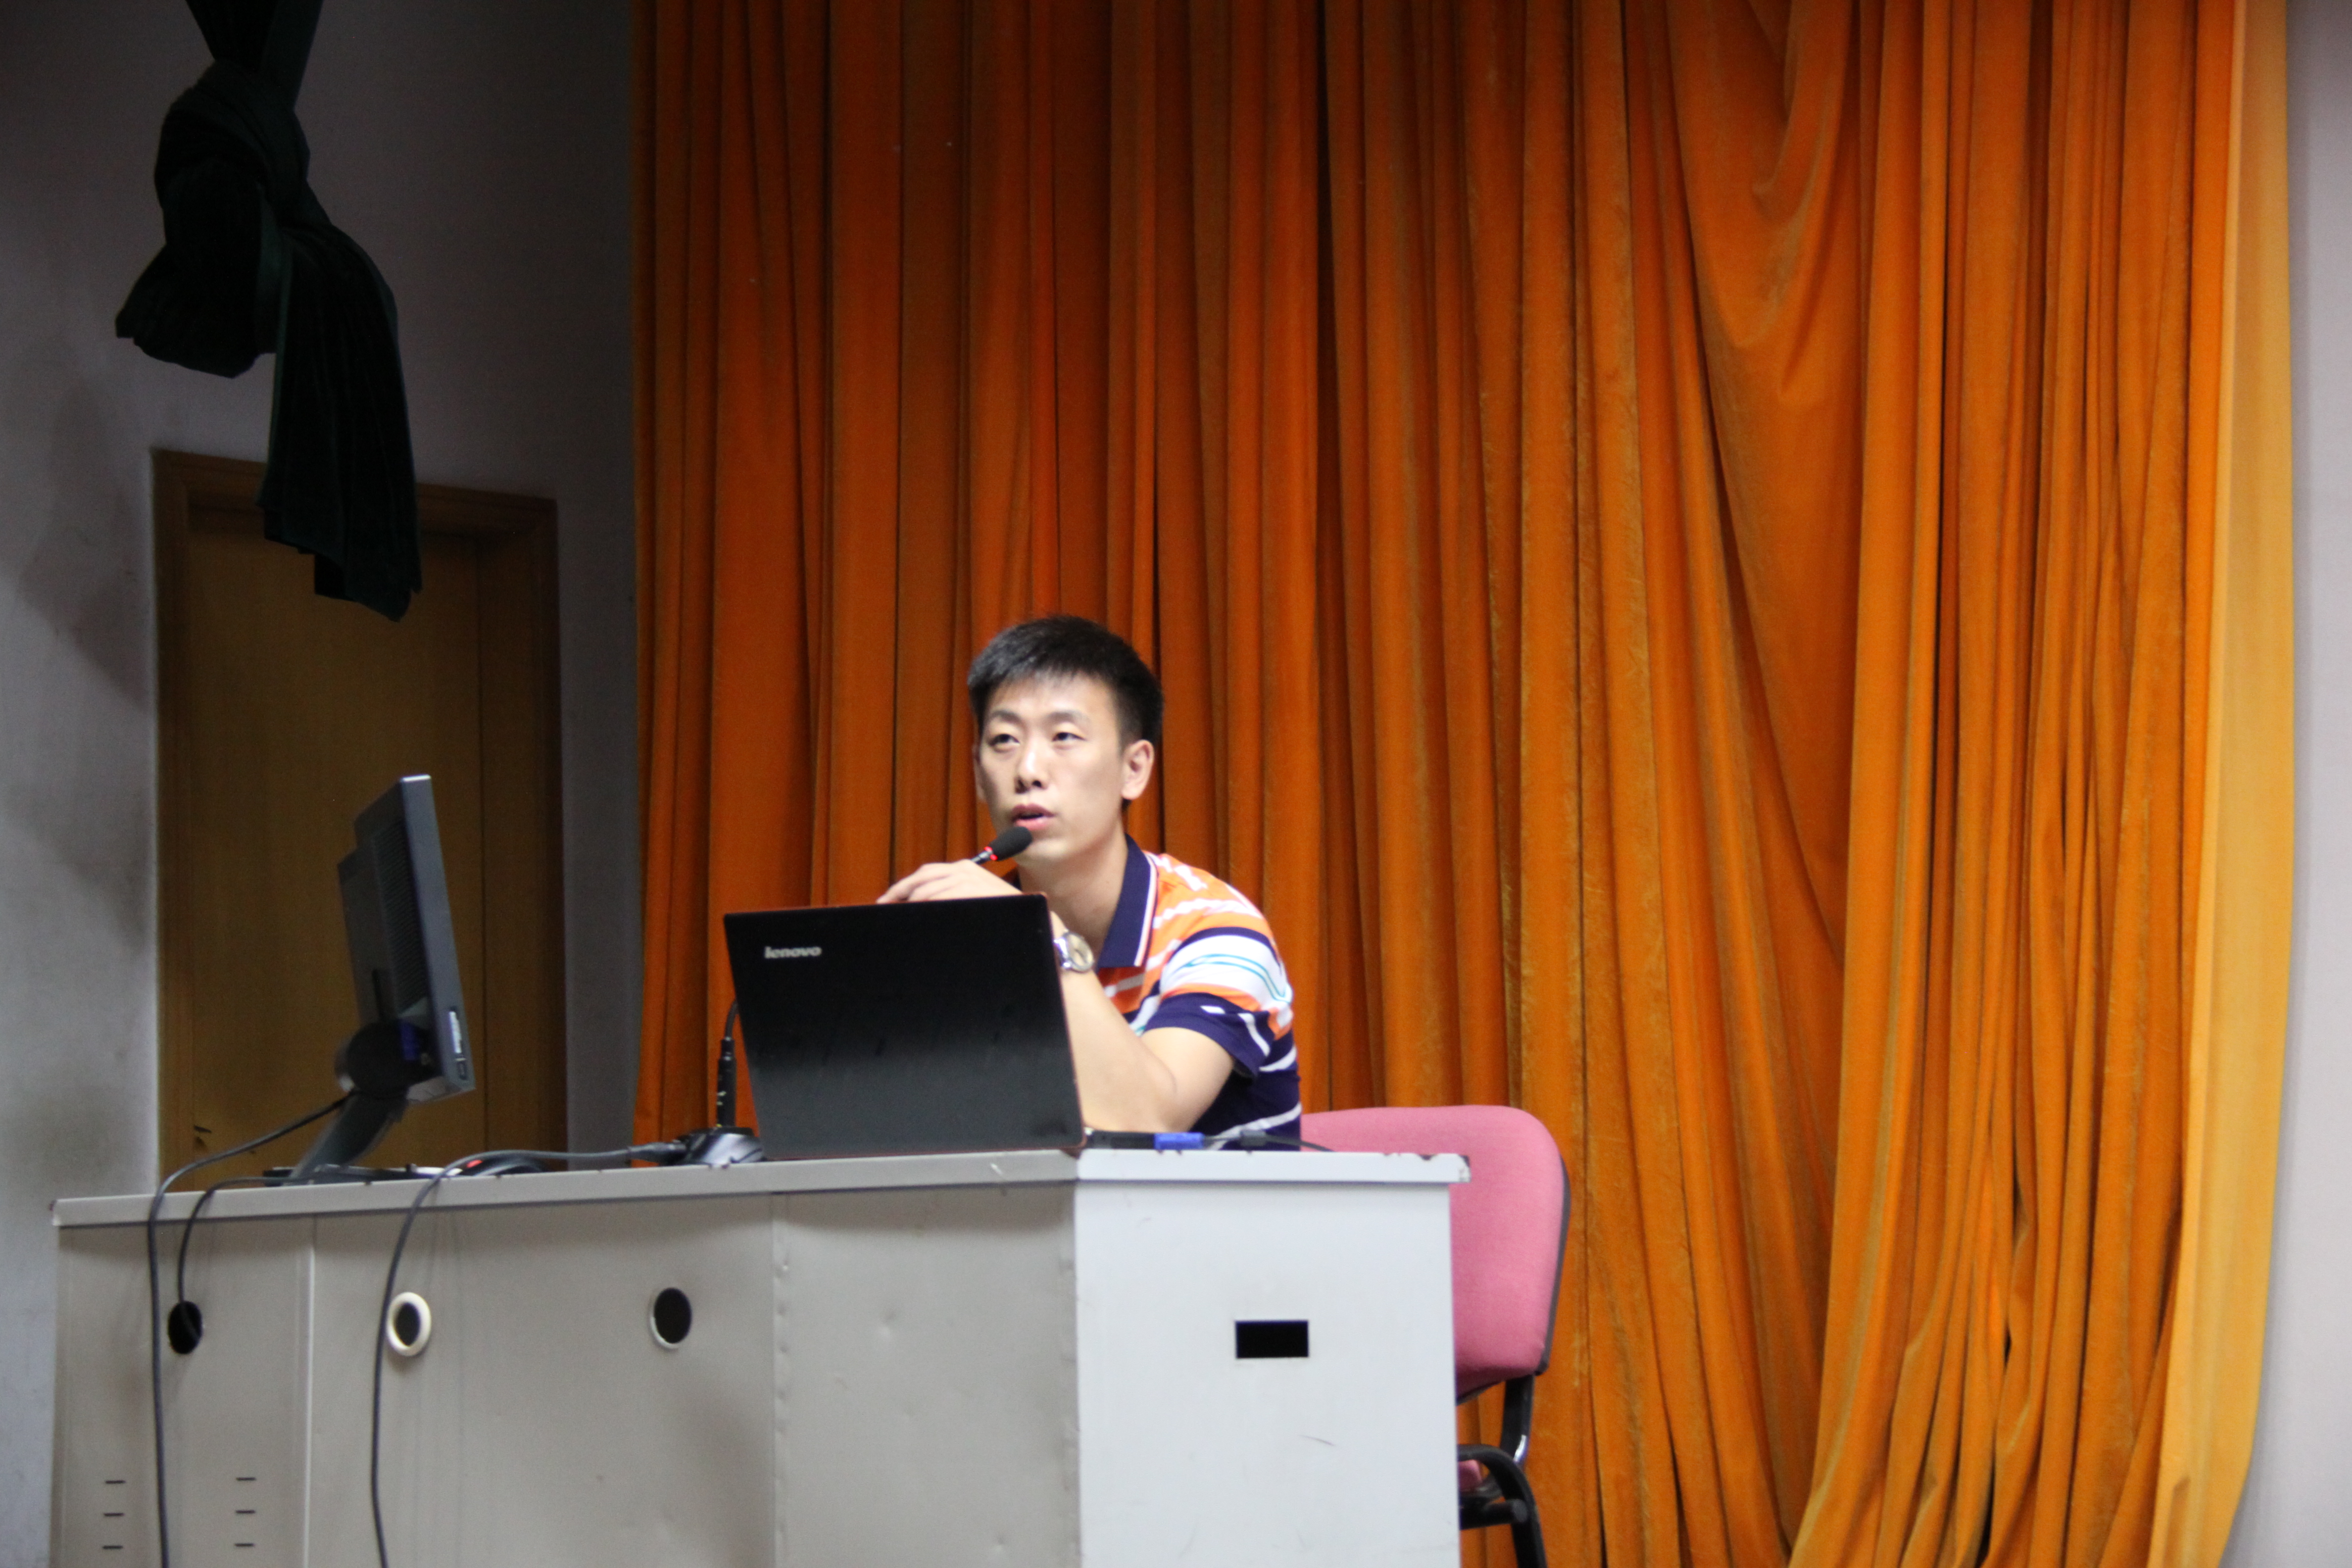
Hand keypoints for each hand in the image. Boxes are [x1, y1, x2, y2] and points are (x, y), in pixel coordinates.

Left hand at [878, 859, 1019, 904]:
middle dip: (900, 892)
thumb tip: (922, 903)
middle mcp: (965, 869)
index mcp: (965, 868)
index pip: (925, 873)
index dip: (903, 886)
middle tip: (884, 905)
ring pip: (928, 889)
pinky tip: (920, 915)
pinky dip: (928, 905)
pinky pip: (941, 898)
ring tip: (901, 916)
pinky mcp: (973, 890)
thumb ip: (955, 896)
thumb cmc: (1006, 914)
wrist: (1036, 921)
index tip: (887, 900)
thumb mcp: (978, 898)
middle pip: (922, 877)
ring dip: (912, 902)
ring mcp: (969, 880)